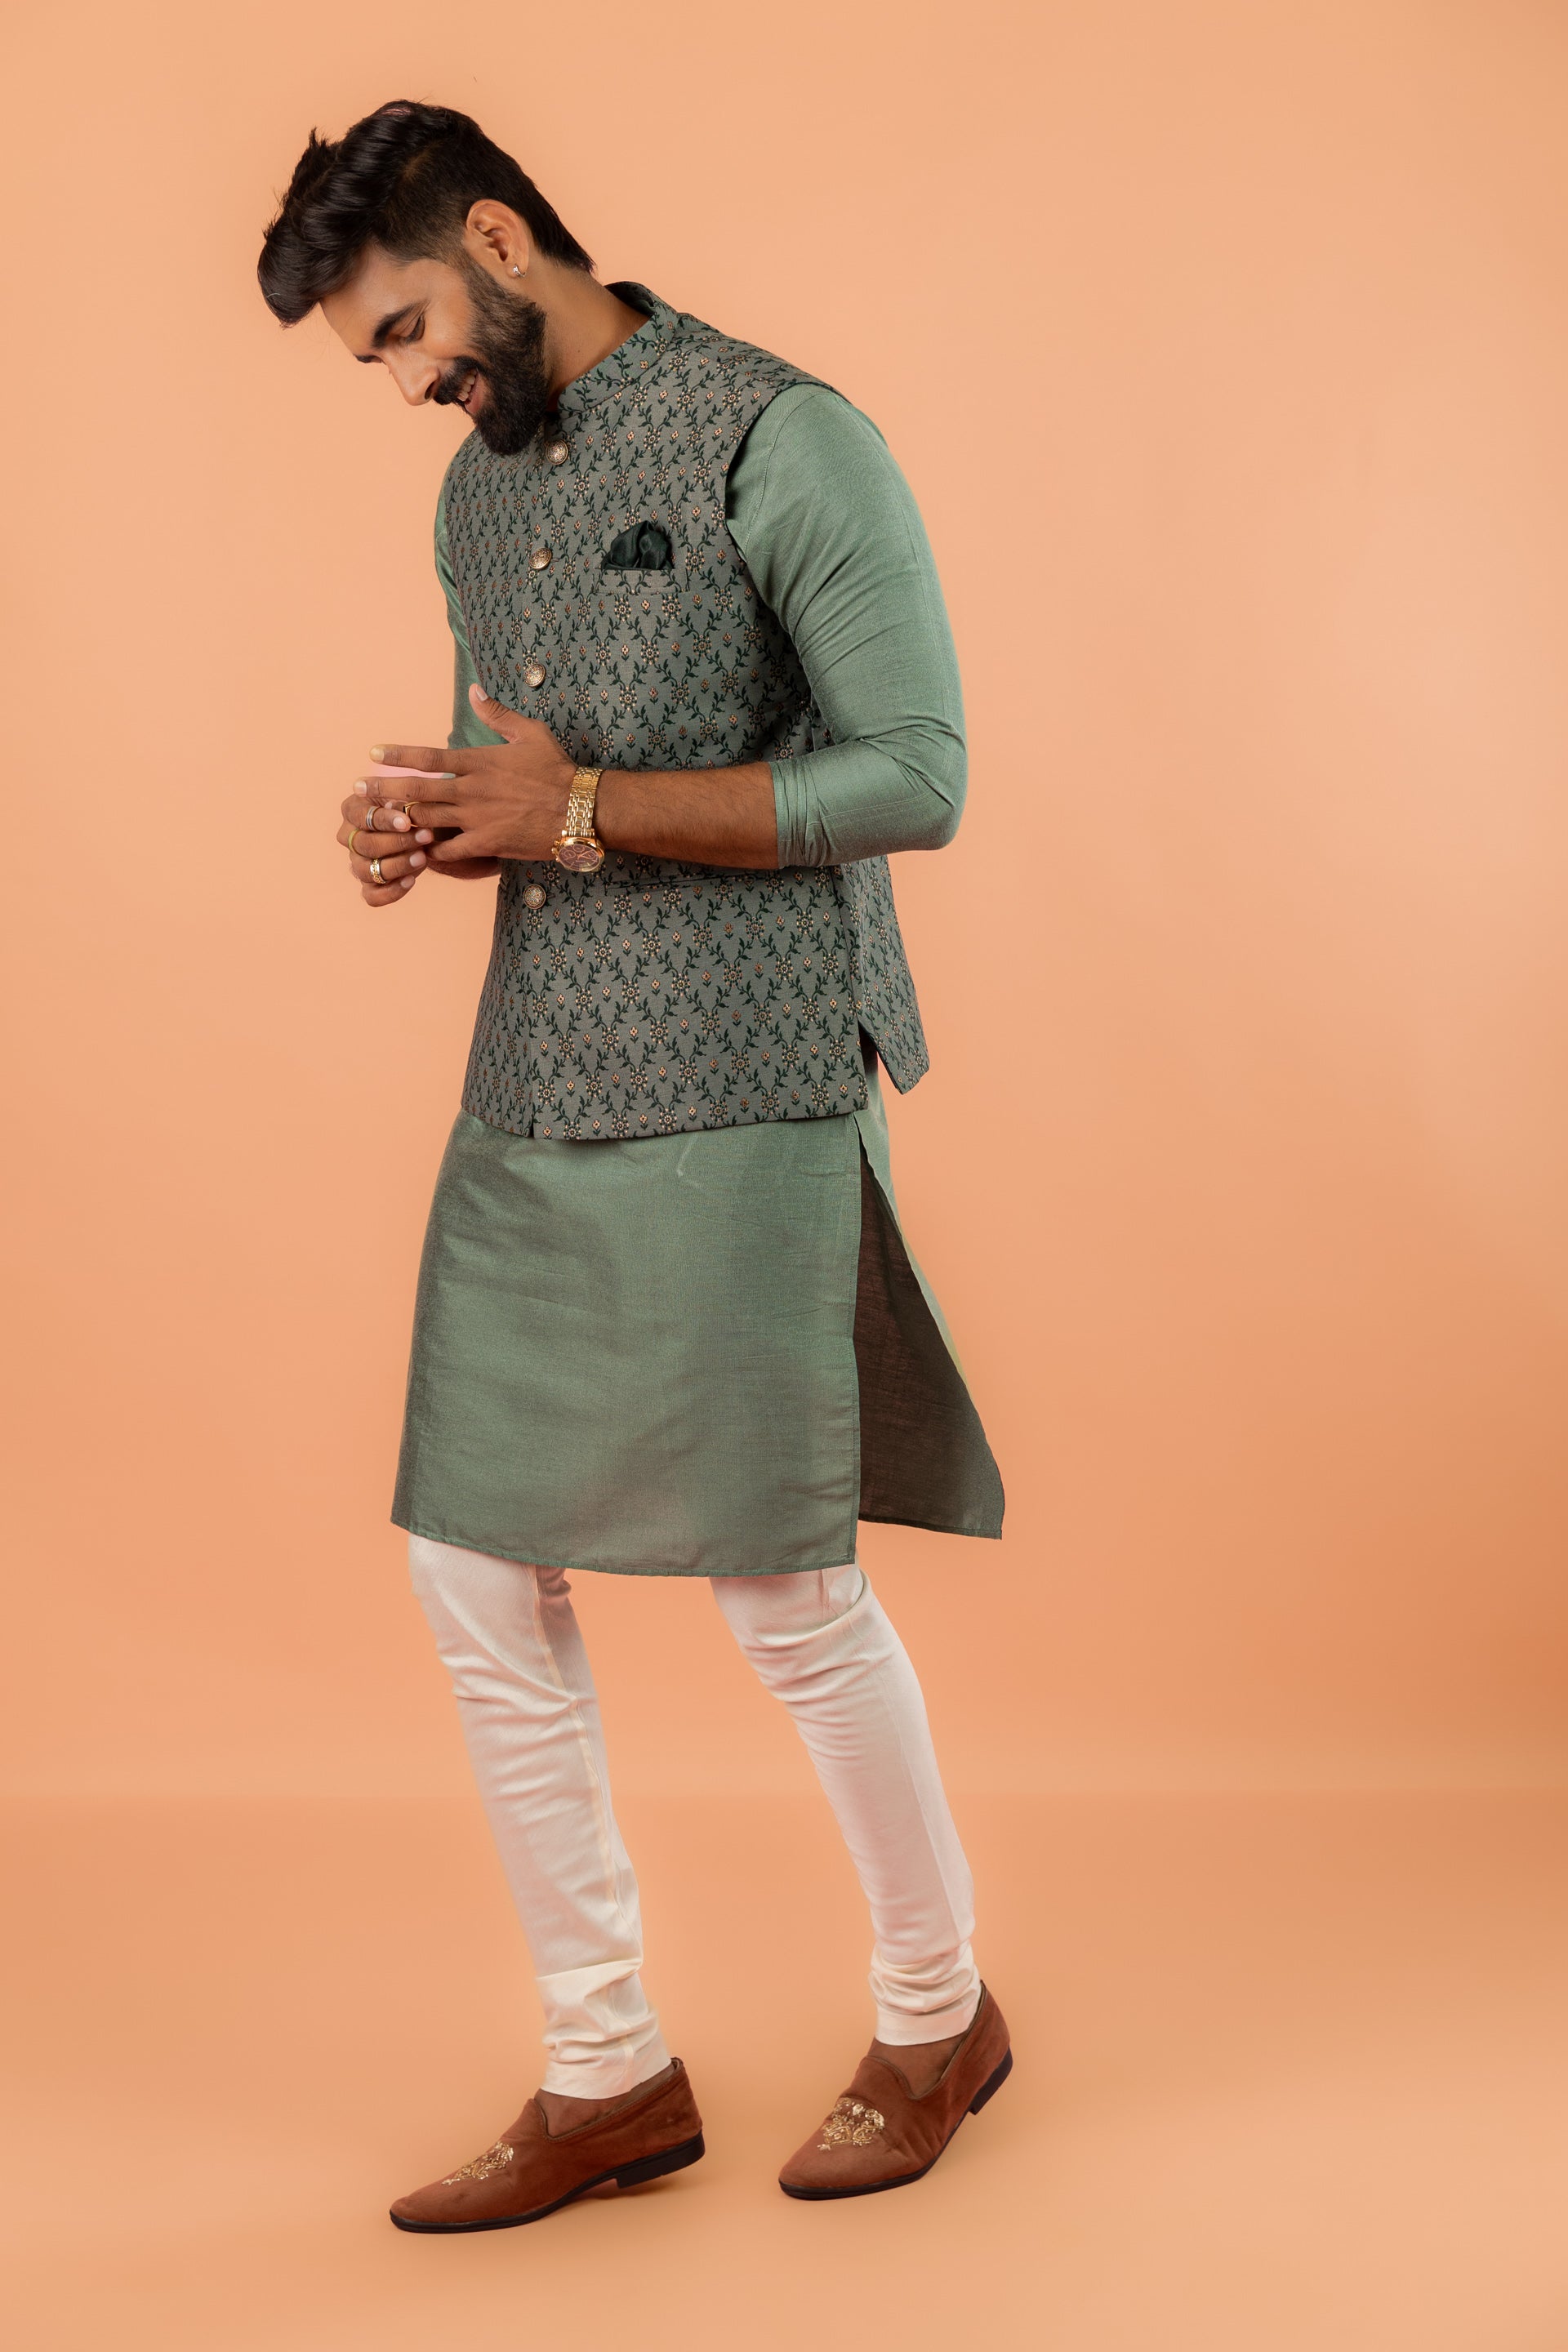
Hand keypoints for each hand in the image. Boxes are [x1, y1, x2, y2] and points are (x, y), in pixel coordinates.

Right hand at [335, 771, 500, 907]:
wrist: (427, 825)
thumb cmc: (416, 805)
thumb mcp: (411, 795)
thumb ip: (405, 800)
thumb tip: (403, 808)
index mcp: (353, 810)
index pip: (360, 817)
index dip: (383, 820)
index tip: (407, 820)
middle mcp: (350, 838)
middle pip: (364, 845)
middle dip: (396, 842)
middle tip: (425, 837)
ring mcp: (357, 863)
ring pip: (366, 871)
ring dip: (397, 865)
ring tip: (423, 859)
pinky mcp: (369, 886)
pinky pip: (371, 896)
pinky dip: (390, 891)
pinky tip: (411, 881)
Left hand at [368, 686, 577, 865]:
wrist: (581, 808)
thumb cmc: (558, 769)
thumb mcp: (530, 733)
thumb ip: (498, 714)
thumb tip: (475, 691)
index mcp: (479, 761)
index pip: (429, 756)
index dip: (398, 754)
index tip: (373, 753)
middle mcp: (472, 789)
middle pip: (417, 790)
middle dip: (384, 790)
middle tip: (358, 789)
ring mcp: (477, 818)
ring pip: (427, 820)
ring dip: (400, 823)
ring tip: (376, 824)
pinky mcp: (487, 843)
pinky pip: (450, 851)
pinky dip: (430, 853)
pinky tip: (414, 855)